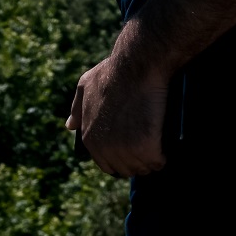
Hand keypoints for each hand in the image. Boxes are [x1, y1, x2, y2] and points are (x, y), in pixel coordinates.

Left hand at [65, 42, 168, 177]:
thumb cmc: (113, 73)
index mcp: (90, 138)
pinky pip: (157, 162)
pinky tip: (165, 148)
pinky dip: (163, 156)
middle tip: (150, 149)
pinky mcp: (146, 147)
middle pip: (126, 169)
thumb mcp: (85, 86)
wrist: (136, 66)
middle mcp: (105, 148)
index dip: (121, 158)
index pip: (106, 164)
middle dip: (137, 161)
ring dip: (151, 161)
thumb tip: (70, 125)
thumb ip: (77, 108)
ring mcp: (126, 149)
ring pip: (143, 167)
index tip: (133, 149)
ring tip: (159, 148)